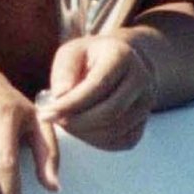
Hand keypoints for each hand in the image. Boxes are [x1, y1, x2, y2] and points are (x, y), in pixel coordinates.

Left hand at [36, 34, 157, 150]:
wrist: (120, 62)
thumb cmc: (90, 57)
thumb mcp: (72, 52)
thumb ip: (64, 71)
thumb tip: (60, 98)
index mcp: (122, 55)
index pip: (98, 86)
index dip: (71, 103)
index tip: (46, 112)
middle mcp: (141, 79)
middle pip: (109, 112)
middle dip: (77, 122)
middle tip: (54, 120)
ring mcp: (147, 103)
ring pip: (115, 130)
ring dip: (85, 133)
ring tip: (65, 122)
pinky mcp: (144, 122)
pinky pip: (122, 141)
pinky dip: (97, 141)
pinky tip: (80, 129)